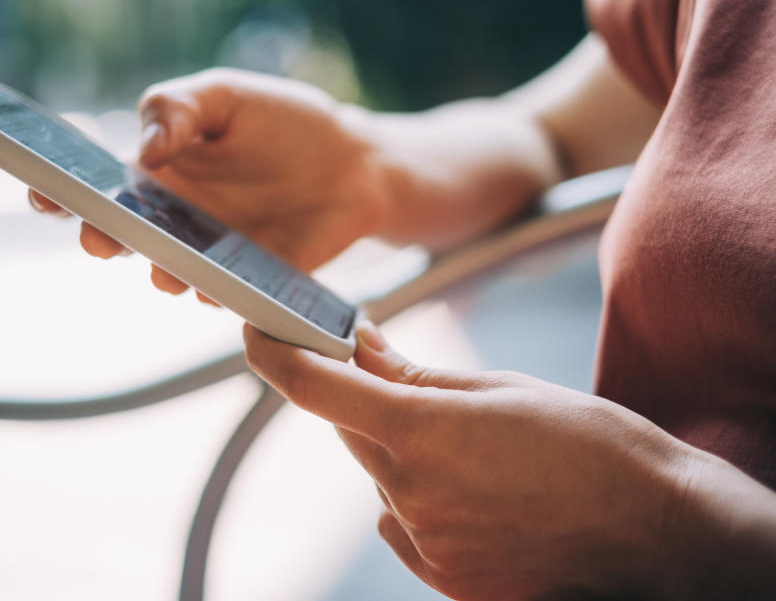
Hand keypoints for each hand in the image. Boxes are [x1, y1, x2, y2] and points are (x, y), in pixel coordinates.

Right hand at [30, 68, 389, 299]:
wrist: (355, 162)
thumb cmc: (284, 122)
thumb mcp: (226, 96)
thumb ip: (178, 109)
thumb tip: (144, 148)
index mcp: (156, 170)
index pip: (95, 183)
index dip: (60, 190)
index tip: (41, 192)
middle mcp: (174, 218)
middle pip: (122, 235)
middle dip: (102, 239)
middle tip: (99, 237)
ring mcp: (209, 252)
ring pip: (168, 272)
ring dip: (161, 273)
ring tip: (166, 269)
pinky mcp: (249, 278)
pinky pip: (223, 293)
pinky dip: (214, 292)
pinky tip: (215, 286)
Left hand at [242, 321, 746, 599]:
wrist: (653, 533)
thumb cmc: (587, 445)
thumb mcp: (500, 389)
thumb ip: (416, 374)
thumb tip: (360, 346)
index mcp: (421, 431)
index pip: (315, 387)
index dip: (273, 354)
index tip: (255, 332)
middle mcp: (409, 492)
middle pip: (356, 431)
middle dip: (375, 406)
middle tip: (424, 393)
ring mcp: (424, 542)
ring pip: (384, 478)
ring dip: (410, 457)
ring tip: (482, 457)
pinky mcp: (442, 576)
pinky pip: (406, 521)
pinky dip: (423, 499)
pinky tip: (479, 496)